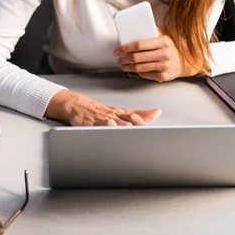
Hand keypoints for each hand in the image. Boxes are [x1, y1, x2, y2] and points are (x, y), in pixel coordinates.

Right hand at [45, 89, 161, 126]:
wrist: (77, 105)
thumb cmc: (100, 111)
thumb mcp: (120, 112)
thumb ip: (138, 114)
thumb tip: (157, 113)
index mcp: (120, 112)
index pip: (135, 113)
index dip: (145, 115)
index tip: (156, 113)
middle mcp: (113, 114)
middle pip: (126, 118)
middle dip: (135, 122)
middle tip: (143, 125)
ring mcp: (102, 118)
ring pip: (113, 122)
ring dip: (121, 125)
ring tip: (129, 128)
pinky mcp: (90, 122)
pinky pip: (97, 124)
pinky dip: (103, 125)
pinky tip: (108, 126)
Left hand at [114, 28, 200, 81]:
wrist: (185, 61)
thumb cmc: (171, 47)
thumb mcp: (164, 36)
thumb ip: (152, 31)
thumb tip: (135, 27)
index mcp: (163, 42)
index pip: (139, 44)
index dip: (125, 47)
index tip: (117, 49)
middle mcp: (164, 54)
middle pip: (137, 57)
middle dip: (124, 58)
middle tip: (119, 58)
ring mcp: (164, 66)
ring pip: (139, 67)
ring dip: (127, 66)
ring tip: (123, 64)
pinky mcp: (163, 76)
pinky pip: (145, 74)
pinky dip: (136, 72)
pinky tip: (133, 69)